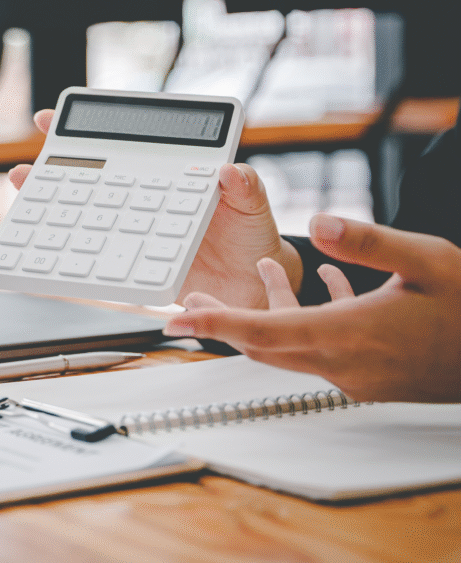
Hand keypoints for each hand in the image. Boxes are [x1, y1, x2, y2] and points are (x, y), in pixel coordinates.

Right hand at [10, 110, 303, 308]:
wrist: (251, 286)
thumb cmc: (251, 236)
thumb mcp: (252, 204)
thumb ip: (243, 186)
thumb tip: (229, 171)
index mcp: (168, 175)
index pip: (122, 146)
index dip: (84, 133)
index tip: (49, 123)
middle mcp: (144, 199)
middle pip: (92, 179)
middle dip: (52, 170)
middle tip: (25, 168)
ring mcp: (136, 230)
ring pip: (88, 215)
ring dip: (55, 209)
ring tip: (29, 201)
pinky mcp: (135, 262)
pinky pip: (102, 256)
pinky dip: (76, 252)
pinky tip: (55, 249)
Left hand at [165, 214, 460, 402]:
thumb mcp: (426, 261)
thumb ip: (366, 242)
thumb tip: (316, 223)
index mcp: (348, 335)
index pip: (262, 331)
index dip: (214, 324)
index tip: (174, 323)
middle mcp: (344, 363)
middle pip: (263, 346)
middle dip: (223, 323)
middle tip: (188, 306)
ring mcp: (357, 375)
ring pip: (291, 346)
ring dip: (265, 317)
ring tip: (252, 281)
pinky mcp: (372, 376)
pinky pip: (321, 349)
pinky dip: (307, 320)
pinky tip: (324, 287)